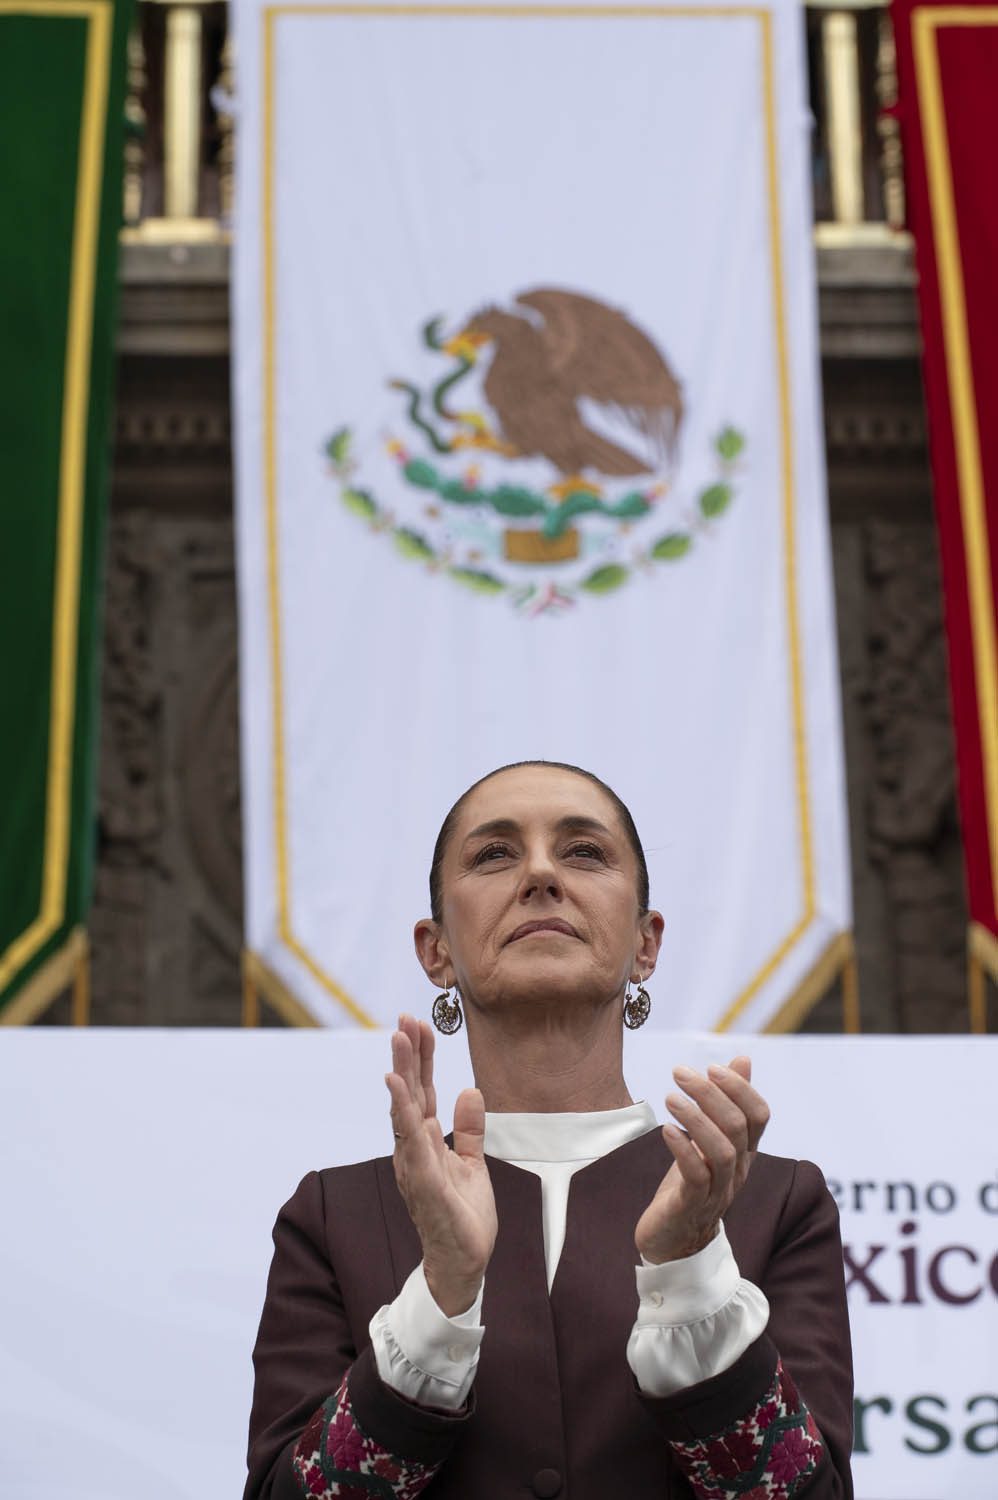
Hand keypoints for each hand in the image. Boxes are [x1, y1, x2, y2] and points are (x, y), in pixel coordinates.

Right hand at [386, 1014, 497, 1314]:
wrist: (463, 1265)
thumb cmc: (463, 1216)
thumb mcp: (473, 1164)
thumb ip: (469, 1129)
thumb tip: (469, 1090)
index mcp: (426, 1143)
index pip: (421, 1092)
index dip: (420, 1059)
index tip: (419, 1025)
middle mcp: (413, 1150)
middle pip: (409, 1094)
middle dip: (407, 1056)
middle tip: (405, 1020)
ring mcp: (415, 1166)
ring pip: (405, 1112)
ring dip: (402, 1075)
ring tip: (399, 1042)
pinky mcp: (424, 1183)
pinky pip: (413, 1142)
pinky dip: (404, 1114)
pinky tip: (399, 1089)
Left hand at [634, 1057, 769, 1263]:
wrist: (673, 1241)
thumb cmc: (690, 1184)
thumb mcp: (708, 1139)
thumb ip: (726, 1101)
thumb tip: (743, 1059)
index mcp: (744, 1152)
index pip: (759, 1115)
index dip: (740, 1088)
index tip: (712, 1067)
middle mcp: (737, 1171)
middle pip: (738, 1128)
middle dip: (710, 1095)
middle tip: (680, 1073)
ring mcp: (716, 1191)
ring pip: (722, 1152)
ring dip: (696, 1119)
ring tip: (670, 1097)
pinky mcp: (690, 1207)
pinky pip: (696, 1177)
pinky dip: (683, 1150)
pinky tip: (666, 1130)